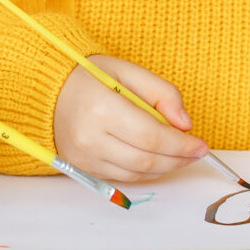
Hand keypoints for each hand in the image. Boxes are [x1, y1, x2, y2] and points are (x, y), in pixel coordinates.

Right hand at [52, 54, 207, 183]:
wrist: (48, 92)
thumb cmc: (89, 77)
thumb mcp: (127, 71)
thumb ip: (162, 93)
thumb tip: (185, 125)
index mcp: (101, 108)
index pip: (151, 136)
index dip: (181, 145)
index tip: (202, 145)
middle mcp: (90, 138)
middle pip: (146, 160)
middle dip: (178, 159)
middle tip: (196, 153)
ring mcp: (84, 157)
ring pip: (137, 174)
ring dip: (165, 168)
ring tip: (180, 156)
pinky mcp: (83, 168)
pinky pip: (123, 178)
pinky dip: (146, 172)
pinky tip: (157, 159)